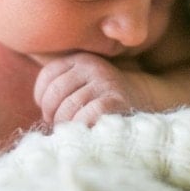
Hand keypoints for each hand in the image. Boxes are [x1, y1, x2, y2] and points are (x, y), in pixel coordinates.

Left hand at [33, 52, 149, 126]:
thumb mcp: (84, 83)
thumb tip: (41, 112)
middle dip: (52, 115)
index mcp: (79, 58)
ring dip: (66, 126)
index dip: (42, 98)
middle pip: (54, 93)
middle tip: (59, 126)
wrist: (147, 99)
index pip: (47, 76)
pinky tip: (86, 131)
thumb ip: (62, 88)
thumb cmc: (106, 97)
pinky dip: (81, 128)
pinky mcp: (115, 99)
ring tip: (72, 131)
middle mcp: (91, 65)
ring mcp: (104, 81)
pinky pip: (86, 116)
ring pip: (67, 108)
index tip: (50, 112)